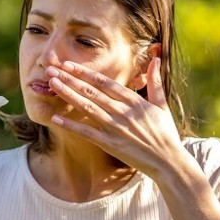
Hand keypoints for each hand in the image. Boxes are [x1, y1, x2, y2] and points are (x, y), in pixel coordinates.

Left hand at [46, 57, 186, 179]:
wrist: (168, 161)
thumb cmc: (165, 133)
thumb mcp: (161, 105)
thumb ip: (155, 81)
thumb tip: (156, 58)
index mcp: (133, 101)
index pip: (105, 82)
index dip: (85, 72)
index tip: (69, 64)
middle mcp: (122, 112)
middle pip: (91, 92)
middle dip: (70, 79)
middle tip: (51, 70)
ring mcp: (115, 128)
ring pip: (87, 107)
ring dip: (68, 95)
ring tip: (52, 84)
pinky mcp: (110, 144)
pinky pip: (87, 133)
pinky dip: (71, 125)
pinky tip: (55, 118)